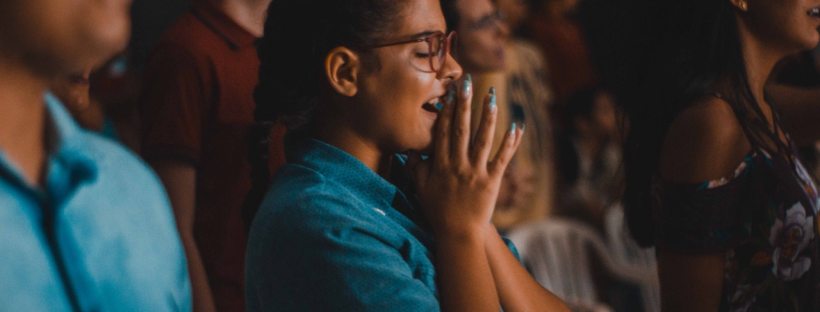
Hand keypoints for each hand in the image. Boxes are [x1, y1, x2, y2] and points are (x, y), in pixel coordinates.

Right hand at [408, 74, 523, 238]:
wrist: (457, 234)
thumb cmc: (437, 211)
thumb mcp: (420, 188)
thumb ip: (416, 167)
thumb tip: (410, 149)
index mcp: (440, 165)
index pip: (443, 132)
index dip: (446, 111)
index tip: (449, 92)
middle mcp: (457, 165)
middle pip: (461, 130)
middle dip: (464, 105)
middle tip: (467, 83)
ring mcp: (475, 173)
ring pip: (482, 140)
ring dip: (487, 117)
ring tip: (492, 96)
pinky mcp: (492, 182)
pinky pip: (502, 159)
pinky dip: (510, 143)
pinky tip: (516, 126)